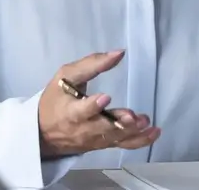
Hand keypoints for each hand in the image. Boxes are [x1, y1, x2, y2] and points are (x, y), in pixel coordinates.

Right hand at [38, 50, 161, 158]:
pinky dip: (140, 141)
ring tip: (145, 122)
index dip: (92, 106)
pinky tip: (154, 132)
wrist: (43, 132)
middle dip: (117, 123)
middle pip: (101, 128)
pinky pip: (123, 145)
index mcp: (69, 111)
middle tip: (132, 116)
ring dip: (131, 131)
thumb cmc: (56, 99)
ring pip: (114, 138)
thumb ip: (92, 64)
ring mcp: (95, 139)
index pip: (80, 111)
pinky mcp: (104, 144)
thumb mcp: (66, 76)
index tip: (105, 97)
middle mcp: (82, 129)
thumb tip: (119, 53)